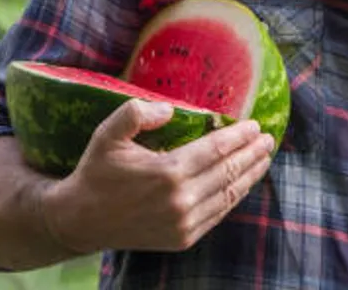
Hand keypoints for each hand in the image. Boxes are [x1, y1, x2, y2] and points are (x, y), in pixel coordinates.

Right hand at [42, 99, 273, 253]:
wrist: (79, 221)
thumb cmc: (96, 172)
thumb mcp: (108, 134)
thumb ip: (136, 113)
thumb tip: (170, 108)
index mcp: (168, 172)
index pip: (216, 149)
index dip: (239, 136)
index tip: (255, 125)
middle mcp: (180, 200)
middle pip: (229, 171)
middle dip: (252, 153)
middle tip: (268, 138)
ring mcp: (184, 223)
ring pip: (229, 194)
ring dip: (250, 174)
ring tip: (264, 157)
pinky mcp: (183, 238)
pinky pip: (218, 213)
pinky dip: (235, 196)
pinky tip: (244, 183)